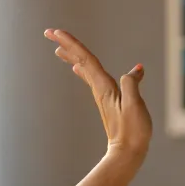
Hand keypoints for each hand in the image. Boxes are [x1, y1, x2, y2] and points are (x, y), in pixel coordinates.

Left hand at [45, 28, 151, 159]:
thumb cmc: (133, 132)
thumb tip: (135, 69)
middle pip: (81, 60)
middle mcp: (100, 89)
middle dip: (66, 44)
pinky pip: (92, 78)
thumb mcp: (135, 106)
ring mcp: (102, 95)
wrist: (127, 154)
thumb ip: (132, 86)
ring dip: (71, 55)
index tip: (55, 32)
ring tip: (57, 47)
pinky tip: (77, 67)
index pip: (86, 59)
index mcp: (104, 87)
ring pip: (84, 68)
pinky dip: (84, 68)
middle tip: (49, 31)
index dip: (72, 43)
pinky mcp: (107, 101)